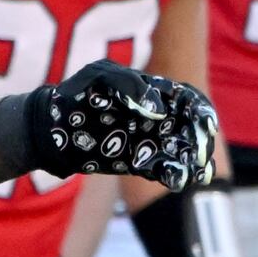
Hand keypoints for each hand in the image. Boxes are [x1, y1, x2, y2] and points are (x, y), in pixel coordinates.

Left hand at [19, 62, 218, 189]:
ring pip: (182, 153)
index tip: (205, 123)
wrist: (52, 127)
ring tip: (194, 171)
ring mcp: (151, 142)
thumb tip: (159, 110)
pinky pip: (162, 170)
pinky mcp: (140, 163)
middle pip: (192, 129)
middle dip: (201, 140)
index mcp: (156, 93)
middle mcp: (159, 119)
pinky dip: (173, 175)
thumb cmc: (79, 94)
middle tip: (200, 151)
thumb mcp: (100, 76)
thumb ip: (128, 83)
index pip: (189, 100)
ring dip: (193, 162)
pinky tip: (177, 180)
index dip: (202, 111)